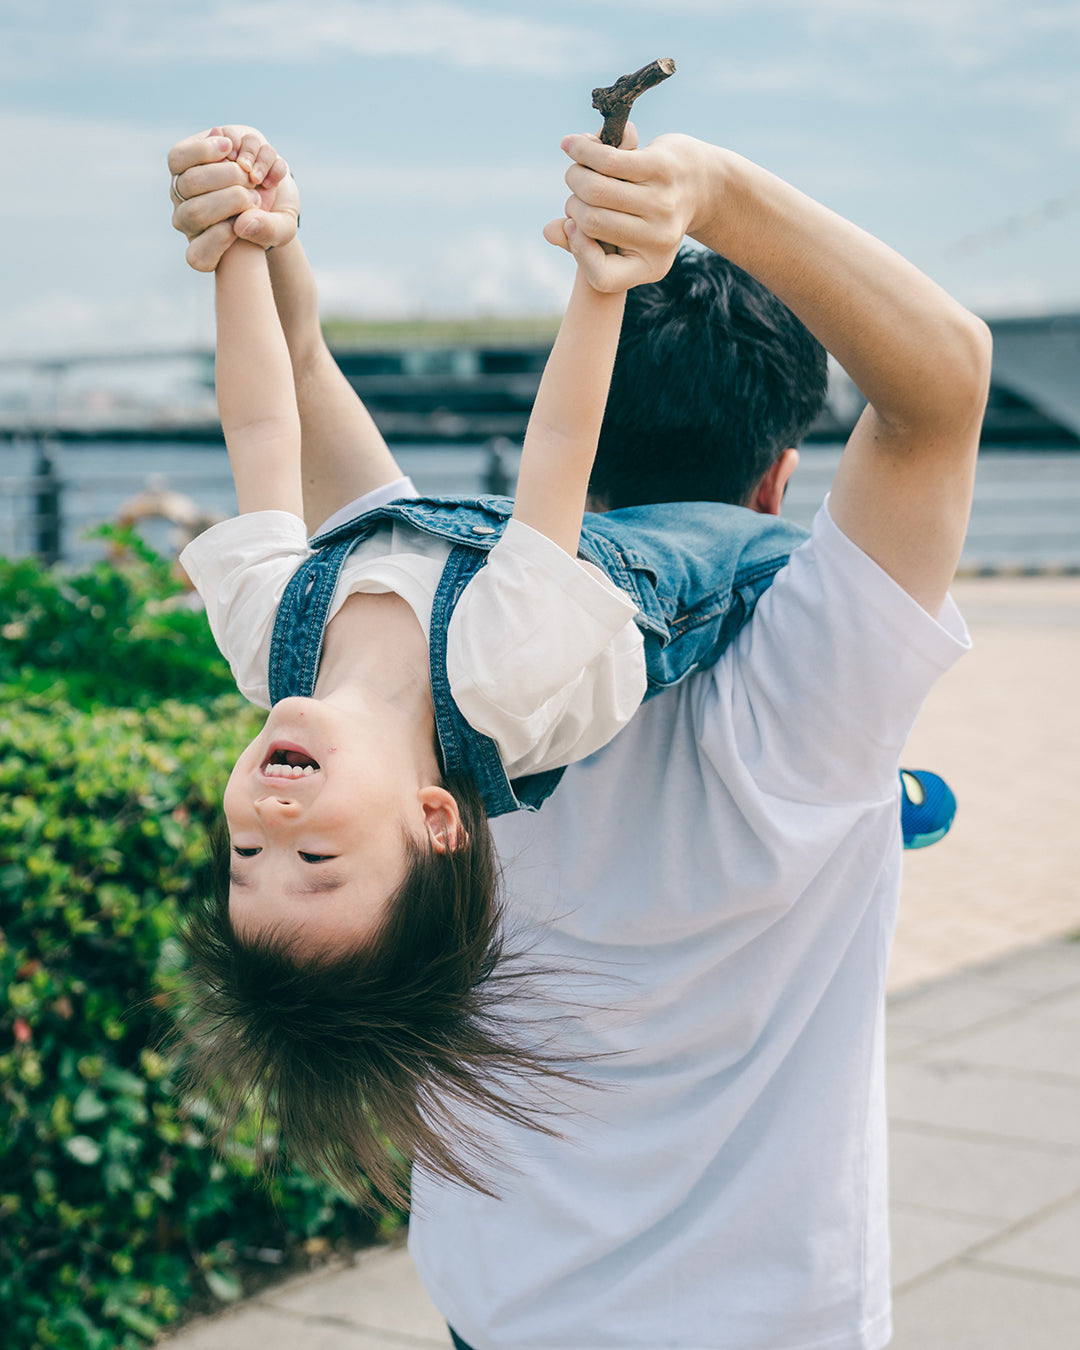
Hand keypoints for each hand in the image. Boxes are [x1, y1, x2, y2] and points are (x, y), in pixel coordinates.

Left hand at [168, 125, 299, 271]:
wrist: (262, 174)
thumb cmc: (271, 207)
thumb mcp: (283, 226)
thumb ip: (270, 230)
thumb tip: (243, 223)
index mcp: (206, 250)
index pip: (198, 258)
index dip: (222, 240)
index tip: (246, 224)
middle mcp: (189, 222)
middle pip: (196, 214)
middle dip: (234, 199)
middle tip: (255, 193)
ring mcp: (182, 191)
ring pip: (190, 182)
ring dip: (227, 173)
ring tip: (248, 170)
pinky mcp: (181, 161)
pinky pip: (181, 157)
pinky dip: (210, 150)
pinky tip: (230, 149)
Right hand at [543, 128, 716, 291]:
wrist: (700, 182)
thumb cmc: (648, 212)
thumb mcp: (620, 235)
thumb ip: (581, 240)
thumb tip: (549, 231)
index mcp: (651, 267)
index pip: (601, 278)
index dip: (578, 251)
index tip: (574, 226)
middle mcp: (660, 240)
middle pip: (590, 222)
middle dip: (573, 202)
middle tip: (579, 189)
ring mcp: (662, 204)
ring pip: (595, 190)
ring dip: (576, 174)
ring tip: (579, 168)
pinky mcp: (660, 168)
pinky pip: (608, 160)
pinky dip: (584, 150)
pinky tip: (574, 144)